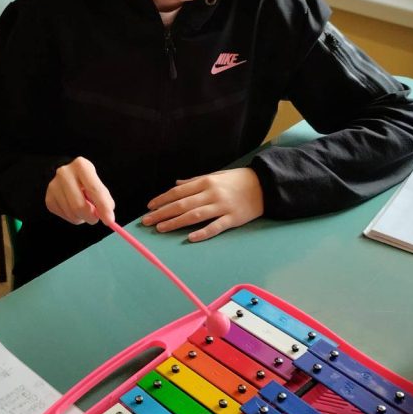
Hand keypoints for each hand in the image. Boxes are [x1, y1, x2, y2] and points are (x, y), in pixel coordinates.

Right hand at [45, 157, 115, 226]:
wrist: (65, 177)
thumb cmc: (85, 181)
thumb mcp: (97, 183)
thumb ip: (104, 198)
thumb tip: (108, 217)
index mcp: (81, 166)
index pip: (94, 189)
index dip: (103, 207)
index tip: (110, 220)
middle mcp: (64, 174)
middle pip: (79, 205)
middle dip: (91, 217)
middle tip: (96, 218)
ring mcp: (54, 186)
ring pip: (72, 214)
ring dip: (82, 217)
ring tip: (84, 209)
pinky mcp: (49, 199)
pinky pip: (65, 217)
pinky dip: (73, 217)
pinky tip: (74, 208)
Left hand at [142, 167, 263, 241]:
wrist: (265, 185)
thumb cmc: (237, 180)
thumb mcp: (216, 175)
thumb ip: (195, 181)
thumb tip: (176, 185)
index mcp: (206, 181)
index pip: (178, 192)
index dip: (162, 200)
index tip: (149, 207)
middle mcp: (212, 193)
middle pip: (182, 204)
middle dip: (162, 213)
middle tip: (147, 221)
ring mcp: (223, 206)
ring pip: (195, 216)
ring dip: (175, 223)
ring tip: (161, 229)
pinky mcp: (233, 219)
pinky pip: (215, 227)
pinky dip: (202, 232)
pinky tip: (190, 237)